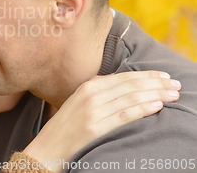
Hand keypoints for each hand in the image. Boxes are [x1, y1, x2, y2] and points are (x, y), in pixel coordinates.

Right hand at [23, 71, 180, 171]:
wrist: (46, 147)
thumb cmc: (65, 126)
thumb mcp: (78, 101)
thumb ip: (98, 91)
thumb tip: (124, 85)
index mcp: (87, 86)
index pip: (123, 77)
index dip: (146, 75)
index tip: (163, 76)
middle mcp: (90, 95)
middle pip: (130, 85)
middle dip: (156, 83)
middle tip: (175, 84)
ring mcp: (92, 110)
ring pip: (130, 98)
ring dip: (156, 94)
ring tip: (173, 95)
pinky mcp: (94, 127)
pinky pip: (123, 115)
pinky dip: (142, 109)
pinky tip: (157, 106)